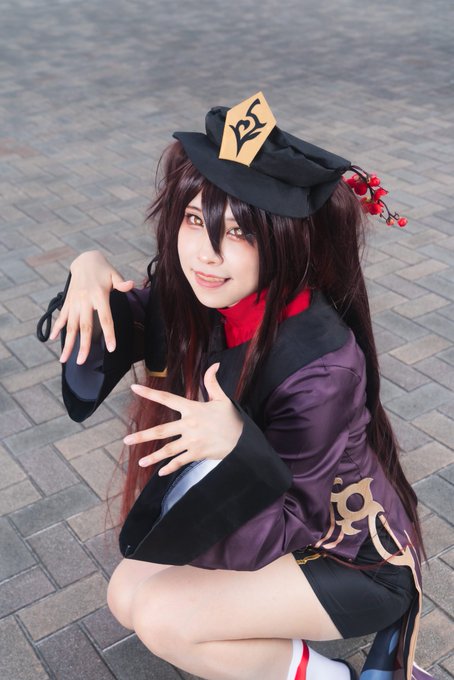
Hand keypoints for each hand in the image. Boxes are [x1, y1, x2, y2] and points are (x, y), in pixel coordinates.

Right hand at [49, 250, 134, 364]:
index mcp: (99, 295)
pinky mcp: (68, 302)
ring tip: (64, 359)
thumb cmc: (103, 270)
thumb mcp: (114, 274)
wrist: (85, 261)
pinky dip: (57, 327)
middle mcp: (85, 300)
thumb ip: (122, 283)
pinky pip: (62, 317)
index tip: (111, 348)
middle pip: (85, 327)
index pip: (105, 318)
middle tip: (81, 362)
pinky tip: (54, 339)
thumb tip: (132, 285)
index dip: (108, 334)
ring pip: (70, 326)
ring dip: (68, 343)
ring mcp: (75, 302)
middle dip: (83, 346)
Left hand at [123, 363, 243, 475]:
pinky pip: (180, 462)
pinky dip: (170, 468)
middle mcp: (189, 425)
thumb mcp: (222, 399)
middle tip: (126, 440)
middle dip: (143, 436)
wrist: (243, 441)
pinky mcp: (197, 454)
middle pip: (161, 431)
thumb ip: (212, 382)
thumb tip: (215, 364)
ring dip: (153, 457)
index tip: (134, 388)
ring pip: (168, 450)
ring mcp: (192, 441)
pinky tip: (160, 472)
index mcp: (192, 409)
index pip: (167, 398)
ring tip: (140, 462)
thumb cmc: (231, 419)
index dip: (150, 393)